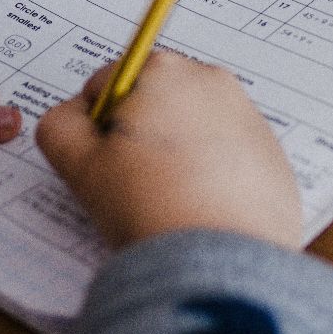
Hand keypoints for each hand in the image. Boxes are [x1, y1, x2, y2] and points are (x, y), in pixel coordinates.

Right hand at [37, 52, 303, 249]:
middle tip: (137, 185)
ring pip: (190, 129)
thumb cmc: (147, 207)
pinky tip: (201, 210)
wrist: (220, 264)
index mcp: (163, 70)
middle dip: (140, 136)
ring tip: (171, 201)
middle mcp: (212, 80)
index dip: (96, 130)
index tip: (108, 166)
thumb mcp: (79, 165)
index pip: (106, 87)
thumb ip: (59, 125)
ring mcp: (249, 117)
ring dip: (175, 156)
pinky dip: (211, 176)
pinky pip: (227, 156)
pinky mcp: (273, 156)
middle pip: (153, 103)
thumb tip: (74, 114)